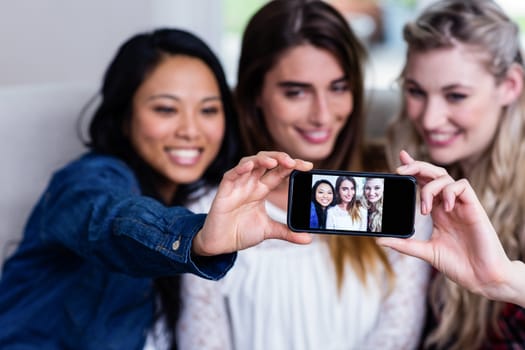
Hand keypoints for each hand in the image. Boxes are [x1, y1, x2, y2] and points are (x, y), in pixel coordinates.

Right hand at [192, 151, 312, 255]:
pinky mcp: (224, 191)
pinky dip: (240, 169)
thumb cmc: (240, 232)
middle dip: (280, 158)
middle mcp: (250, 183)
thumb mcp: (268, 231)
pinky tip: (250, 166)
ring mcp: (237, 185)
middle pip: (266, 162)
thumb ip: (287, 232)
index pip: (280, 171)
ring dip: (262, 159)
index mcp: (262, 189)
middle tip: (293, 163)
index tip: (308, 166)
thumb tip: (308, 238)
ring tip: (274, 161)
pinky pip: (232, 175)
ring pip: (250, 162)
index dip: (293, 166)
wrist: (220, 244)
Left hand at [377, 151, 523, 304]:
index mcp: (436, 211)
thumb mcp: (425, 252)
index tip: (399, 158)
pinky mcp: (474, 207)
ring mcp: (461, 205)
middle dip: (416, 166)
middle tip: (400, 169)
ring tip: (424, 209)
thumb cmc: (458, 264)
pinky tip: (446, 207)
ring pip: (445, 177)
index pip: (423, 182)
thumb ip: (403, 245)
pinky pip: (462, 186)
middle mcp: (448, 204)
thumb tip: (379, 240)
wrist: (482, 277)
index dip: (413, 168)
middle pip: (433, 173)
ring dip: (430, 187)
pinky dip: (450, 191)